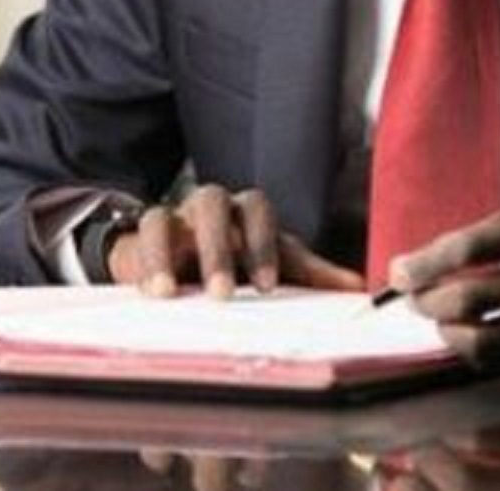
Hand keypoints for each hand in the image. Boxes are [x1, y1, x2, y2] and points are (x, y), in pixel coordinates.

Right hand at [106, 184, 362, 298]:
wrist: (185, 261)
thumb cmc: (239, 262)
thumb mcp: (274, 266)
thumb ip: (312, 275)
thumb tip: (359, 288)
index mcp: (247, 212)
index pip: (259, 211)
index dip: (263, 244)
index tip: (267, 287)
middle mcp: (211, 207)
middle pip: (213, 205)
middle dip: (218, 250)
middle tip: (223, 294)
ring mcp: (174, 217)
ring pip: (167, 216)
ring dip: (170, 254)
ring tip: (172, 294)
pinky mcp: (143, 235)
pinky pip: (140, 236)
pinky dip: (145, 262)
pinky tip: (151, 291)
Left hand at [388, 208, 499, 366]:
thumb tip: (438, 261)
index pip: (471, 246)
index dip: (425, 262)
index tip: (400, 269)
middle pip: (471, 299)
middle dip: (428, 302)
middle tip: (414, 298)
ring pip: (486, 343)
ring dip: (449, 336)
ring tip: (441, 323)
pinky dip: (479, 356)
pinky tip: (471, 341)